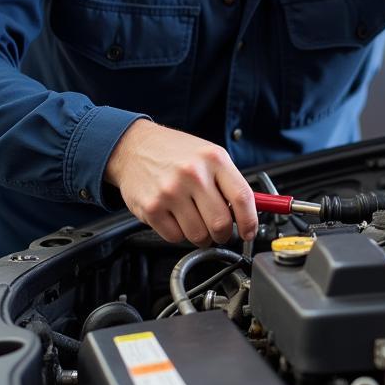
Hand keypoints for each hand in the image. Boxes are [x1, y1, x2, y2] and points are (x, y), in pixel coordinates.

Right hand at [104, 120, 257, 245]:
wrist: (133, 147)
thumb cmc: (174, 152)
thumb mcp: (209, 155)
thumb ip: (229, 183)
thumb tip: (249, 212)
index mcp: (214, 159)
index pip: (242, 198)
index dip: (250, 221)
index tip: (249, 232)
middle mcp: (193, 174)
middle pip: (221, 223)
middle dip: (223, 234)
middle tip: (220, 231)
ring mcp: (171, 191)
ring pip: (198, 235)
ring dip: (201, 236)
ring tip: (195, 220)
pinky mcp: (151, 207)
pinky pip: (175, 237)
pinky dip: (178, 234)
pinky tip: (175, 217)